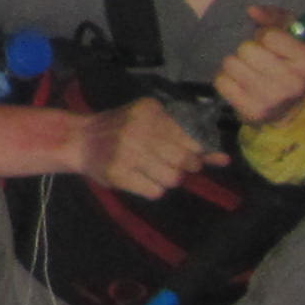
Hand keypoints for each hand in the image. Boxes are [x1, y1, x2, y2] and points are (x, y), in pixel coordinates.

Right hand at [74, 94, 221, 200]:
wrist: (79, 140)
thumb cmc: (122, 130)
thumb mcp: (151, 123)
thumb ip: (188, 139)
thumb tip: (224, 159)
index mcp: (150, 111)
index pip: (192, 138)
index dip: (194, 152)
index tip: (184, 153)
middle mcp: (139, 128)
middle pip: (184, 161)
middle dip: (180, 167)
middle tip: (161, 161)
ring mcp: (127, 151)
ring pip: (172, 179)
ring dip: (164, 179)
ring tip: (147, 169)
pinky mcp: (118, 173)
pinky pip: (155, 192)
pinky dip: (150, 189)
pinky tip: (136, 177)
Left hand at [213, 7, 304, 127]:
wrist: (293, 110)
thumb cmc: (290, 65)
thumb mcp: (291, 37)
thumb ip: (273, 17)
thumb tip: (252, 10)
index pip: (269, 36)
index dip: (263, 35)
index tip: (269, 42)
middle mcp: (295, 83)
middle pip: (247, 50)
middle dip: (248, 49)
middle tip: (257, 58)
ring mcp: (273, 100)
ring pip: (231, 64)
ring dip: (236, 63)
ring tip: (248, 69)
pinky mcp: (253, 112)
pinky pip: (221, 81)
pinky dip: (227, 79)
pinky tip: (241, 83)